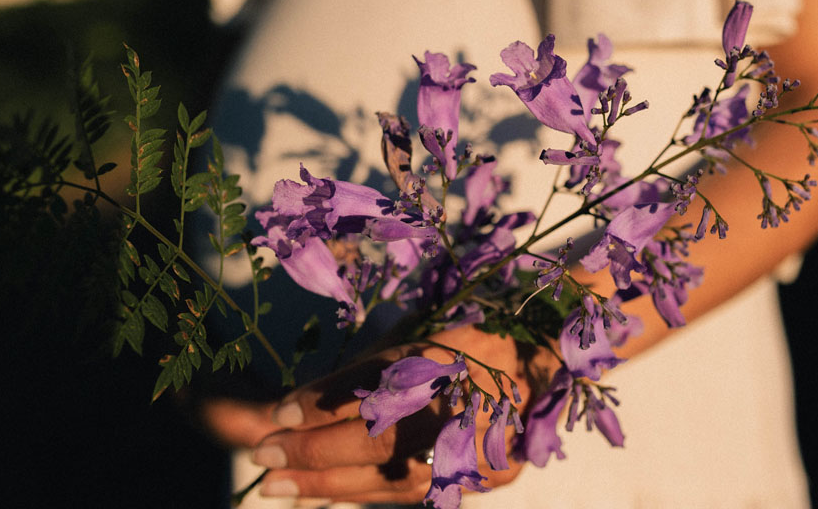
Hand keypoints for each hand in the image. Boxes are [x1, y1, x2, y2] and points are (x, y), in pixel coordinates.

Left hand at [204, 325, 555, 503]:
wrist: (555, 347)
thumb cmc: (477, 326)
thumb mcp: (420, 330)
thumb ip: (368, 369)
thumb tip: (295, 402)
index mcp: (455, 350)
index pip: (377, 385)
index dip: (321, 403)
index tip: (273, 415)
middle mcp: (472, 399)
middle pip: (382, 437)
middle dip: (314, 450)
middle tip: (263, 457)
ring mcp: (487, 443)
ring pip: (396, 476)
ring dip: (330, 484)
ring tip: (277, 487)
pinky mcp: (494, 471)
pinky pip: (419, 491)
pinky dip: (369, 492)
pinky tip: (329, 493)